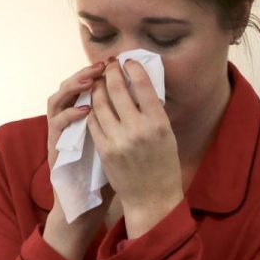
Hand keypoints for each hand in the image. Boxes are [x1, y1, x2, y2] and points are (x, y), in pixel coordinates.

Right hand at [42, 61, 112, 259]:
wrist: (87, 208)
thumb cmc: (109, 179)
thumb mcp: (118, 149)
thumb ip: (126, 127)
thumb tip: (152, 106)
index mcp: (85, 122)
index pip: (88, 89)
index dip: (100, 74)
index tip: (119, 63)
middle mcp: (68, 124)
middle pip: (72, 88)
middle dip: (88, 73)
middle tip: (104, 63)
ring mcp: (59, 135)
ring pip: (57, 100)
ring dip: (72, 87)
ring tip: (90, 80)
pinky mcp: (54, 148)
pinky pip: (56, 125)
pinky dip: (69, 115)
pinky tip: (84, 110)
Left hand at [87, 59, 184, 237]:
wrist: (152, 199)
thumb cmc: (163, 166)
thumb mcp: (167, 136)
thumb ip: (153, 112)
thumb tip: (140, 86)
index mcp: (158, 123)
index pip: (143, 85)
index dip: (133, 68)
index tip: (128, 61)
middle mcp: (138, 129)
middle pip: (117, 89)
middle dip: (111, 72)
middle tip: (109, 65)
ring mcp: (118, 140)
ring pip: (100, 103)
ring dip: (97, 88)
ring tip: (98, 81)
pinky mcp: (103, 150)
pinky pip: (93, 122)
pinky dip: (92, 109)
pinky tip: (93, 104)